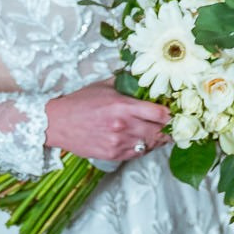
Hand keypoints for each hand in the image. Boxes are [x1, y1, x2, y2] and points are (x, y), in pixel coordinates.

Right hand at [45, 81, 171, 162]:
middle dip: (169, 129)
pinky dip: (144, 147)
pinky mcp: (113, 155)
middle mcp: (123, 126)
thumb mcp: (105, 85)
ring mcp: (118, 143)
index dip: (172, 114)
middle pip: (160, 132)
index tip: (176, 112)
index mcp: (123, 106)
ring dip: (158, 139)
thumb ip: (127, 83)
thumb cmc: (80, 102)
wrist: (56, 123)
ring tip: (159, 132)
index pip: (160, 113)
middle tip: (174, 124)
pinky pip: (138, 153)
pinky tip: (142, 139)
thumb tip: (146, 78)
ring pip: (151, 145)